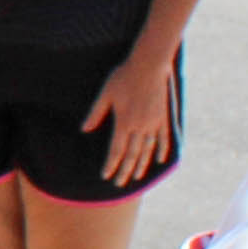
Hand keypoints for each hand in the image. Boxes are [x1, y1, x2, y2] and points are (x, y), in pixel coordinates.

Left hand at [81, 47, 177, 190]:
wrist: (148, 65)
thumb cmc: (123, 77)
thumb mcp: (105, 93)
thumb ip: (96, 113)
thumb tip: (84, 129)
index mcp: (124, 122)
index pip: (116, 150)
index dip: (111, 164)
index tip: (106, 176)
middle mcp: (140, 126)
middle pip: (132, 154)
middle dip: (125, 170)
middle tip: (120, 183)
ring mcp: (153, 123)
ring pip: (147, 149)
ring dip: (141, 164)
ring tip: (136, 176)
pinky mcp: (163, 117)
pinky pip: (163, 138)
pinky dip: (161, 150)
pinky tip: (159, 160)